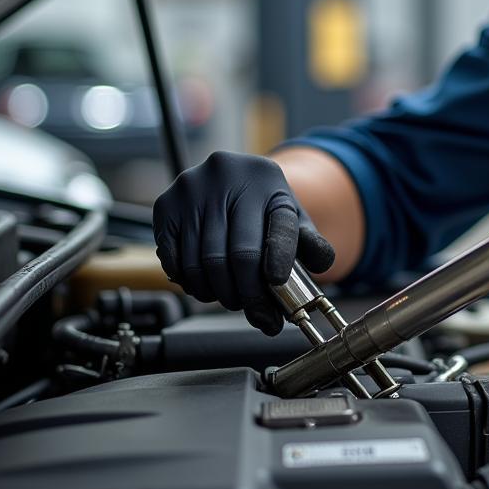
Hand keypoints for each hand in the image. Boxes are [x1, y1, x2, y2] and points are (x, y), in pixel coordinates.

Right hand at [152, 151, 334, 334]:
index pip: (280, 227)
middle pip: (239, 255)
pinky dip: (191, 283)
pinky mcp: (165, 205)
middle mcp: (228, 176)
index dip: (279, 260)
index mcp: (269, 180)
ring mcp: (192, 189)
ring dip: (219, 294)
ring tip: (232, 299)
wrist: (231, 179)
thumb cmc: (265, 206)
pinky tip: (206, 285)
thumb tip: (323, 264)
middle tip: (256, 312)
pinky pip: (175, 260)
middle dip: (249, 294)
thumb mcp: (294, 218)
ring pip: (204, 263)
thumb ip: (312, 243)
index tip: (277, 284)